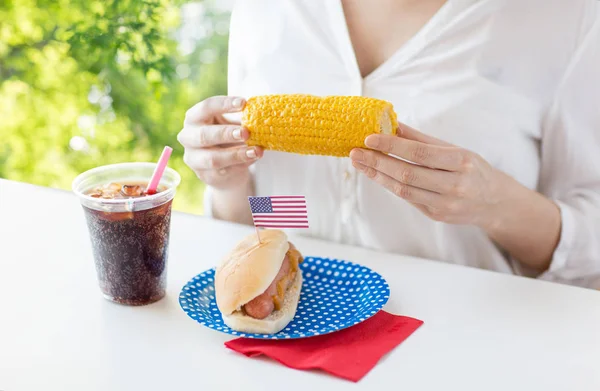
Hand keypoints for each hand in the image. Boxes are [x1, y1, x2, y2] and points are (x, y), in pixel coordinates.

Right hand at [177, 96, 262, 190]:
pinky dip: (241, 165)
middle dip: (226, 133)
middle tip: (246, 132)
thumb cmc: (227, 138)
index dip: (224, 104)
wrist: (225, 167)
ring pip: (213, 158)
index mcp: (194, 118)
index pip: (206, 107)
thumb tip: (260, 115)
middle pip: (204, 135)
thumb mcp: (231, 125)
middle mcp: (188, 137)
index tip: (244, 103)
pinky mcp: (205, 175)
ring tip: (256, 151)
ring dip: (237, 154)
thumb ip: (241, 121)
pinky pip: (223, 171)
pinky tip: (253, 158)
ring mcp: (193, 158)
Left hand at [349, 123, 508, 229]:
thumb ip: (422, 139)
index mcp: (462, 162)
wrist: (495, 202)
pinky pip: (407, 198)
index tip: (369, 138)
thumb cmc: (473, 169)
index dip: (392, 146)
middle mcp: (455, 185)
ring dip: (378, 175)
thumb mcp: (455, 149)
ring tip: (360, 163)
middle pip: (407, 174)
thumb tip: (392, 124)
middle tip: (355, 152)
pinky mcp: (436, 216)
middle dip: (377, 162)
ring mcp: (445, 204)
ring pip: (403, 190)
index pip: (420, 153)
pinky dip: (389, 185)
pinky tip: (376, 174)